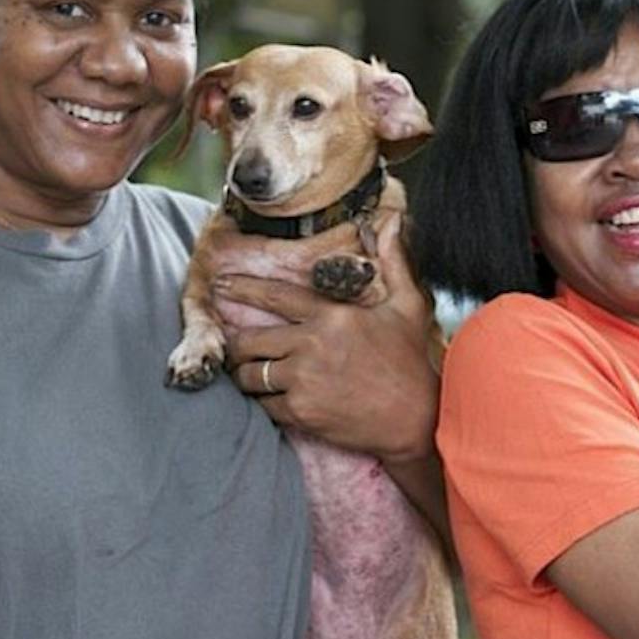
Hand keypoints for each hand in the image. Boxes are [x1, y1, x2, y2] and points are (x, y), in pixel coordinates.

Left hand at [216, 218, 439, 463]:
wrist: (418, 418)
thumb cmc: (411, 362)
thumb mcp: (409, 305)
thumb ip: (394, 261)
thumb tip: (391, 220)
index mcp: (332, 316)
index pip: (275, 296)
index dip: (243, 288)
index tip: (221, 285)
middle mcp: (312, 344)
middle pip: (250, 339)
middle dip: (236, 344)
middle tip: (231, 347)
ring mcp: (304, 379)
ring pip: (251, 374)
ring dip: (246, 375)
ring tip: (248, 375)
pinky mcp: (302, 411)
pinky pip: (264, 404)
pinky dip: (263, 403)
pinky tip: (269, 400)